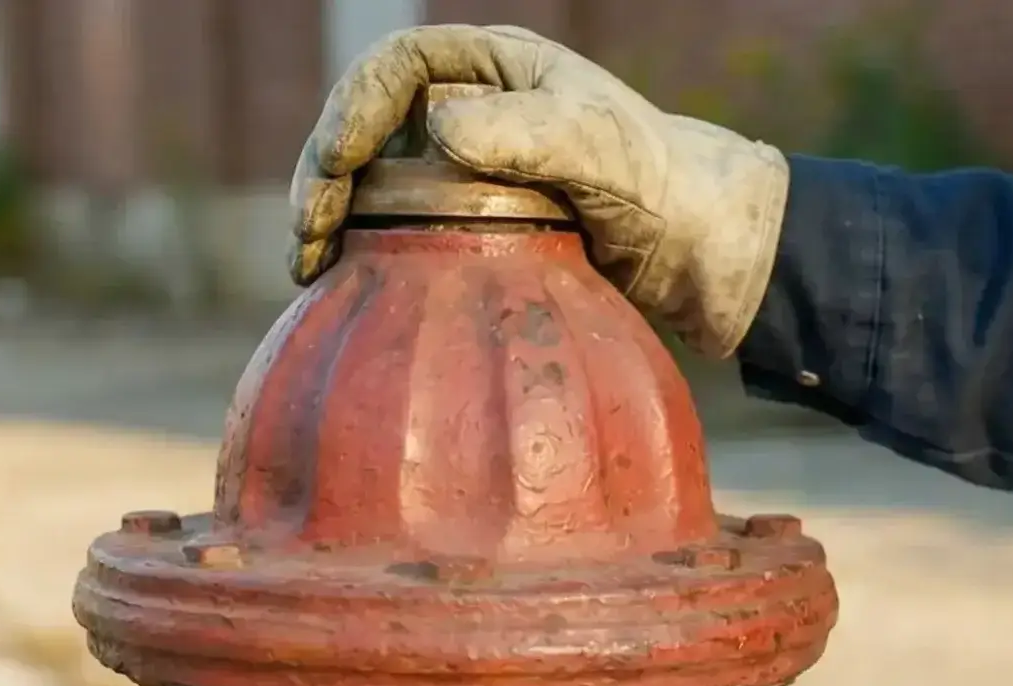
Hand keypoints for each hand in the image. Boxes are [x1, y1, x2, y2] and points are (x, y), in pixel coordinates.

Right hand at [290, 24, 790, 358]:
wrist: (708, 253)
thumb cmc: (664, 186)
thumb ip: (529, 132)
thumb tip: (438, 126)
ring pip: (373, 181)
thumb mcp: (599, 151)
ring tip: (308, 267)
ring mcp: (468, 173)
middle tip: (305, 235)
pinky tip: (344, 291)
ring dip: (332, 217)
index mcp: (498, 71)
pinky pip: (402, 231)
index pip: (396, 68)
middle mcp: (474, 112)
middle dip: (324, 171)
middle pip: (367, 124)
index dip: (351, 107)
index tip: (336, 163)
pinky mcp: (473, 229)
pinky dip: (366, 254)